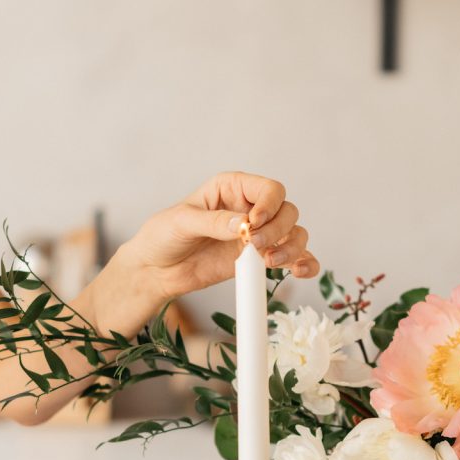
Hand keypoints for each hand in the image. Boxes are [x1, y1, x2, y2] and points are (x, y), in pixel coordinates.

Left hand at [86, 171, 318, 336]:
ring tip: (270, 262)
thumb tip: (243, 225)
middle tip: (254, 246)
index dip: (269, 205)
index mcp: (232, 188)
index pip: (268, 189)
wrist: (155, 270)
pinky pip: (292, 259)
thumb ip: (212, 222)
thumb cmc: (162, 237)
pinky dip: (303, 263)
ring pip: (294, 234)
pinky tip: (300, 272)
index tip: (254, 224)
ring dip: (292, 248)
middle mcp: (250, 209)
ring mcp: (257, 236)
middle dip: (278, 230)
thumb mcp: (181, 222)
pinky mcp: (258, 260)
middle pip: (287, 211)